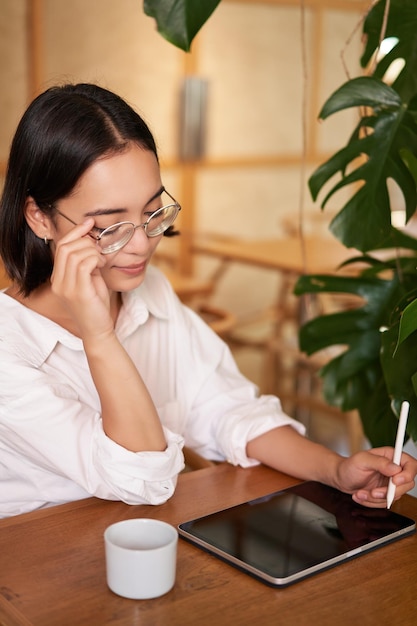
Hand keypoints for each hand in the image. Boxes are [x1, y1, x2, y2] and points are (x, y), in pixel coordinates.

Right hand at [50, 218, 112, 338]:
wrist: (98, 331)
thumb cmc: (96, 305)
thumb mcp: (91, 280)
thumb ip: (89, 263)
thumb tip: (97, 242)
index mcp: (58, 278)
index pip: (61, 246)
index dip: (76, 232)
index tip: (90, 223)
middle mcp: (58, 282)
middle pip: (67, 247)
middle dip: (86, 241)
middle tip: (100, 248)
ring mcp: (66, 287)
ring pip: (76, 254)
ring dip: (93, 251)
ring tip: (103, 260)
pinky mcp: (79, 292)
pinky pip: (84, 264)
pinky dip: (96, 259)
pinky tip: (103, 266)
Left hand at [335, 447, 416, 507]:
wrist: (340, 478)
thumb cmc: (349, 466)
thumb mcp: (362, 460)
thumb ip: (379, 462)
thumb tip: (396, 469)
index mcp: (391, 456)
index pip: (411, 464)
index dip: (408, 474)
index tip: (395, 481)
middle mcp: (394, 469)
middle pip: (407, 484)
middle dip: (389, 492)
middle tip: (373, 492)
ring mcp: (390, 483)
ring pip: (395, 496)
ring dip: (376, 498)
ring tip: (360, 493)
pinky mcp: (385, 494)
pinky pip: (385, 503)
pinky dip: (372, 502)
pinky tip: (360, 495)